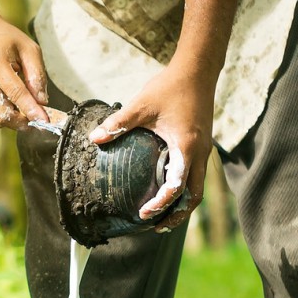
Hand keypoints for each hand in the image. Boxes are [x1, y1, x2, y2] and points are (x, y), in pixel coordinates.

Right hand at [0, 15, 48, 129]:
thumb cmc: (6, 41)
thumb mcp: (29, 49)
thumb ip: (37, 74)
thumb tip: (42, 102)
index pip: (16, 93)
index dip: (31, 110)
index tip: (44, 121)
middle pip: (2, 112)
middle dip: (21, 121)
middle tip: (35, 120)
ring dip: (11, 120)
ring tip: (20, 108)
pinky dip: (0, 117)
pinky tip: (6, 105)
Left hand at [88, 61, 214, 230]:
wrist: (197, 70)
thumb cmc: (170, 88)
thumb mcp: (140, 106)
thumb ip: (118, 124)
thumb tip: (94, 139)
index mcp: (186, 147)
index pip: (177, 187)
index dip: (161, 204)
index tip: (144, 214)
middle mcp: (200, 153)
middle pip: (194, 196)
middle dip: (177, 214)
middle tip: (156, 227)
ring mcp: (203, 150)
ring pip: (198, 187)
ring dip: (183, 205)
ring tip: (164, 218)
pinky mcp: (201, 145)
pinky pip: (195, 174)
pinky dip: (184, 189)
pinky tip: (167, 190)